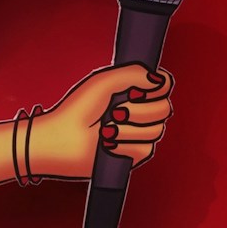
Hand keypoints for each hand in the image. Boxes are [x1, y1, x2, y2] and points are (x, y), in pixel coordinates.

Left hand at [29, 64, 172, 180]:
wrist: (61, 139)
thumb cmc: (78, 109)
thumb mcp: (105, 81)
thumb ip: (135, 73)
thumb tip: (160, 81)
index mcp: (135, 91)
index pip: (164, 86)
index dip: (157, 89)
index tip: (134, 92)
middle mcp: (140, 111)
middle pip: (164, 109)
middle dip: (139, 111)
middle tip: (115, 112)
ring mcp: (138, 133)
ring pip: (156, 131)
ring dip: (128, 130)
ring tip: (105, 130)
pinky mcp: (133, 155)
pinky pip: (145, 149)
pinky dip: (124, 145)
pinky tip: (107, 144)